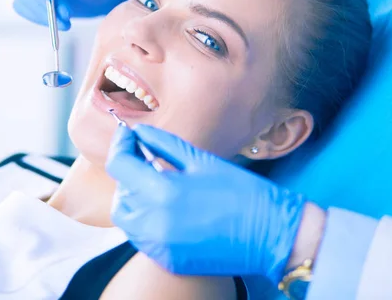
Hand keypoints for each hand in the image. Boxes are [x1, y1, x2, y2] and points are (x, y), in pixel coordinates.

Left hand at [106, 124, 306, 283]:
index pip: (119, 165)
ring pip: (128, 219)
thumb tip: (138, 132)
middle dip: (129, 176)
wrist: (272, 235)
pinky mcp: (167, 260)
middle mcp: (154, 222)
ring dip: (135, 200)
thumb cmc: (241, 192)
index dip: (119, 145)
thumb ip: (163, 145)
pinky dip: (147, 222)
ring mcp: (159, 245)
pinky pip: (142, 238)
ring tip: (160, 189)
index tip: (126, 136)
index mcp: (162, 191)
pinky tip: (169, 212)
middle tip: (147, 163)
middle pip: (120, 194)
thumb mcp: (201, 161)